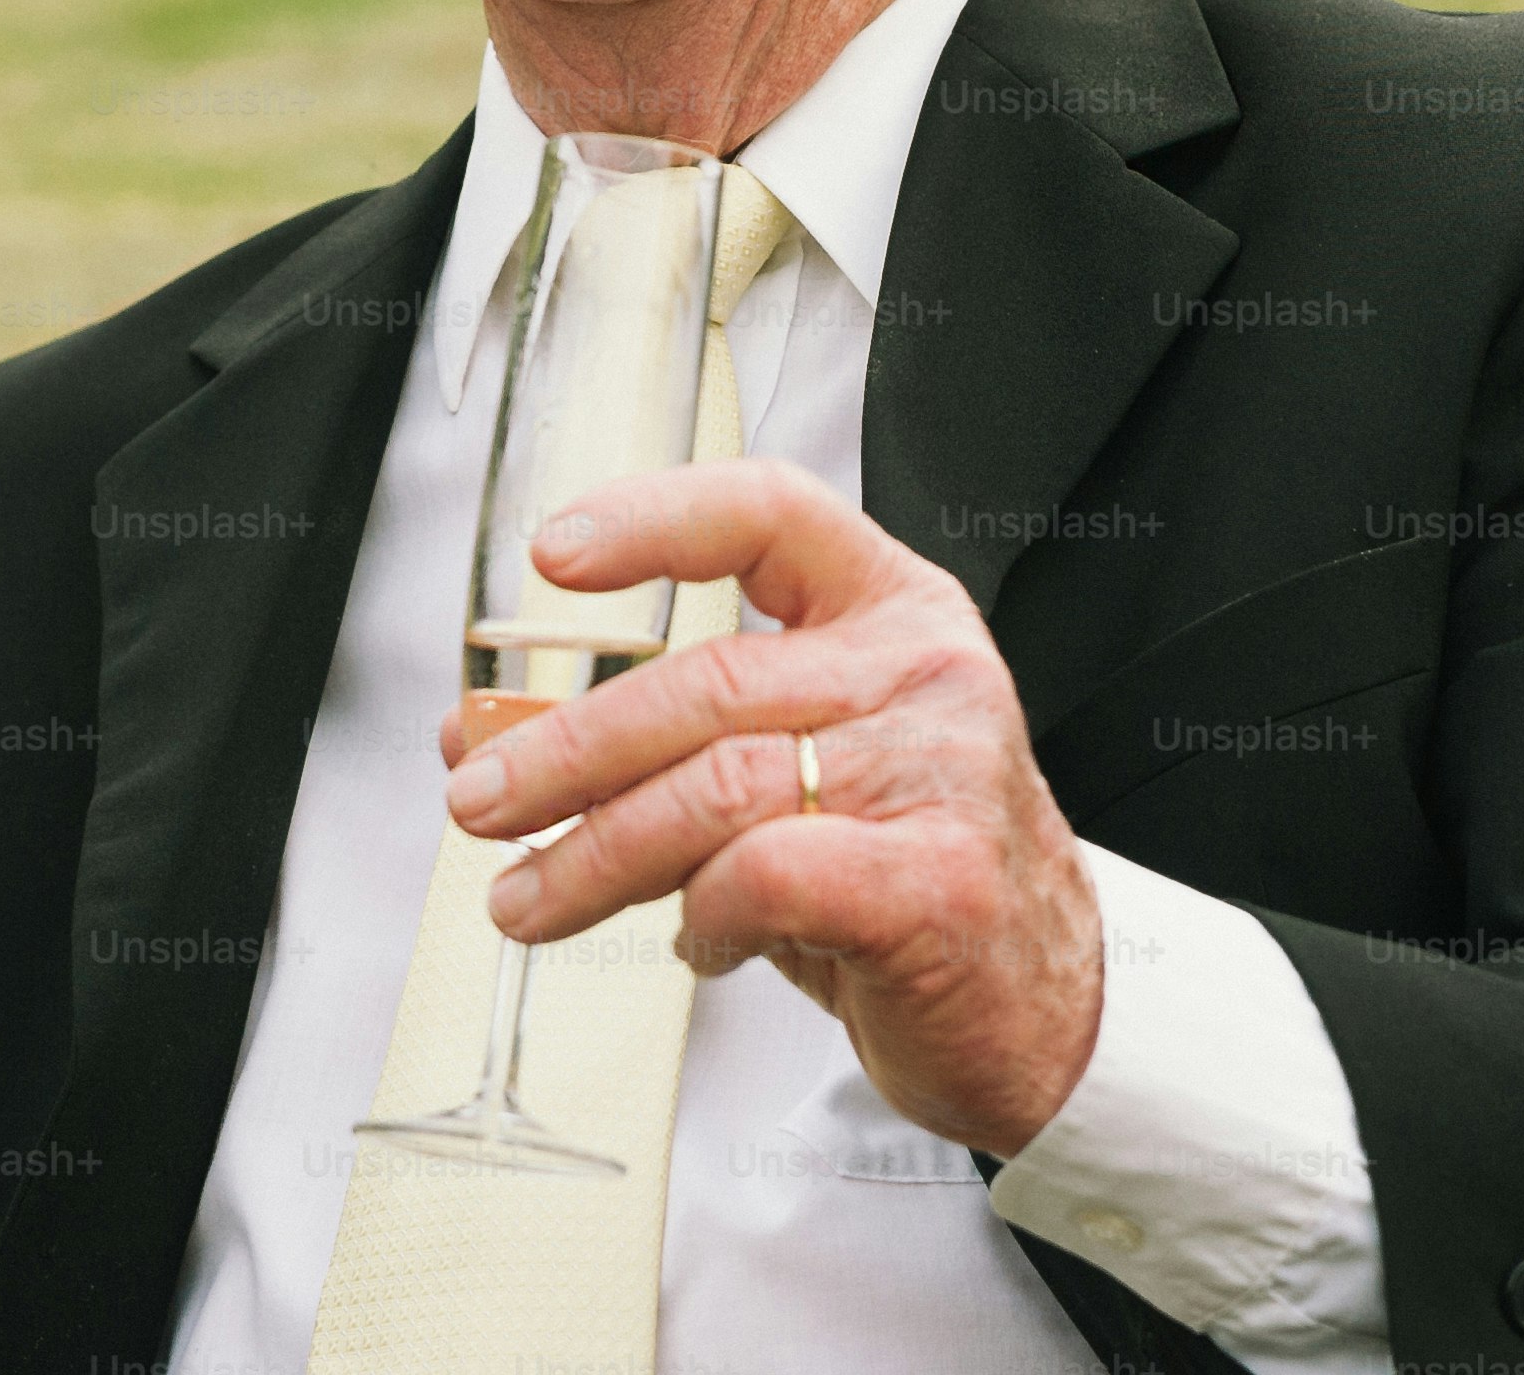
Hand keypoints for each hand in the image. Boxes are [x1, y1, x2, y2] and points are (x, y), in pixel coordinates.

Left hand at [437, 457, 1102, 1156]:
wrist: (1043, 1009)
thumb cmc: (904, 876)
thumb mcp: (793, 776)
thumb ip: (668, 741)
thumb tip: (490, 733)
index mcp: (892, 611)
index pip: (768, 515)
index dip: (653, 520)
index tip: (554, 555)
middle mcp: (924, 670)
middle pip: (709, 680)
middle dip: (568, 745)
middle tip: (481, 797)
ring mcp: (939, 771)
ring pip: (718, 785)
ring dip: (595, 852)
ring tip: (525, 898)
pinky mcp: (934, 882)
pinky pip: (765, 875)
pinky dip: (702, 916)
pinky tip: (697, 943)